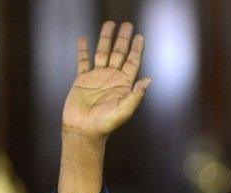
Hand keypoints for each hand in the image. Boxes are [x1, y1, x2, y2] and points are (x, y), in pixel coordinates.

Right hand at [62, 21, 150, 140]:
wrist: (84, 130)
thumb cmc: (105, 124)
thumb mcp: (124, 110)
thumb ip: (136, 94)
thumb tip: (148, 79)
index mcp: (123, 84)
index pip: (132, 62)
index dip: (136, 49)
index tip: (139, 36)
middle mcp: (112, 78)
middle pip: (119, 53)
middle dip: (123, 39)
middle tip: (127, 25)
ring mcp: (97, 77)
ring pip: (102, 53)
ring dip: (105, 39)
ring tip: (109, 24)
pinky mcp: (82, 80)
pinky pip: (83, 61)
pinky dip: (83, 50)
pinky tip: (83, 40)